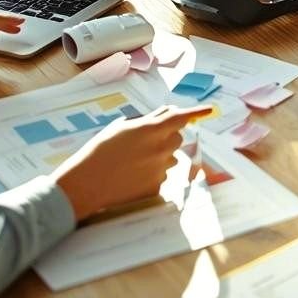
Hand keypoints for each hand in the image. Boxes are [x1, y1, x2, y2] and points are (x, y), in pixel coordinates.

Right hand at [52, 105, 204, 220]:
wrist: (86, 183)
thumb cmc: (100, 150)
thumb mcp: (121, 127)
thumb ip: (148, 119)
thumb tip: (168, 112)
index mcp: (151, 130)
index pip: (181, 117)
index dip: (197, 112)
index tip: (210, 110)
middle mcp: (161, 149)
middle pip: (177, 138)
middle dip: (168, 136)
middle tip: (146, 140)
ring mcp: (160, 170)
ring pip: (170, 159)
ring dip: (159, 157)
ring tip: (133, 162)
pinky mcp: (156, 188)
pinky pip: (161, 177)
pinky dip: (151, 175)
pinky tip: (131, 176)